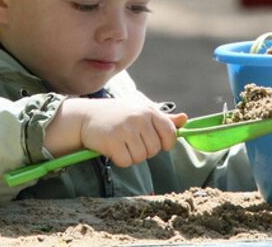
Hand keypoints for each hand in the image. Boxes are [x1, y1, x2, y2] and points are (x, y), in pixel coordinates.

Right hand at [44, 98, 186, 166]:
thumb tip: (185, 119)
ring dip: (131, 156)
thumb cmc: (117, 114)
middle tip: (130, 140)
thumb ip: (163, 118)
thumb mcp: (140, 111)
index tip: (154, 143)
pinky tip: (113, 149)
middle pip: (155, 149)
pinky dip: (120, 160)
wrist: (86, 116)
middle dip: (144, 150)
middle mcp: (139, 118)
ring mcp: (125, 129)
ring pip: (141, 157)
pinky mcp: (112, 141)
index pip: (170, 134)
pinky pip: (126, 162)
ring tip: (121, 143)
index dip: (164, 144)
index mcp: (149, 110)